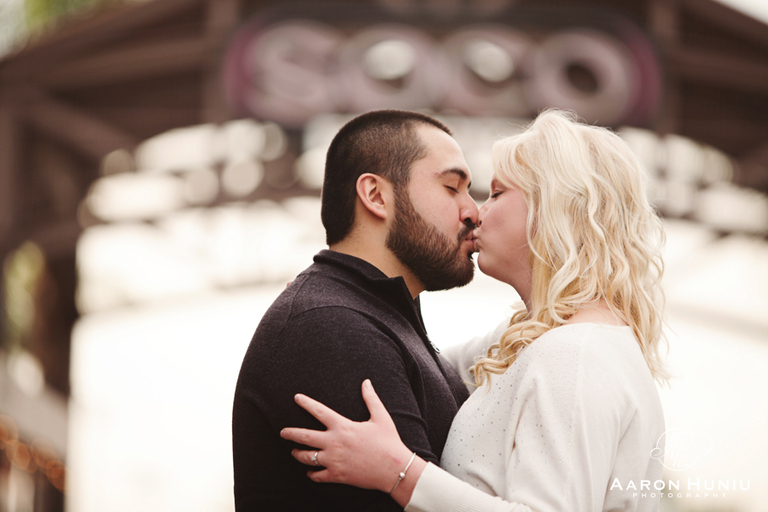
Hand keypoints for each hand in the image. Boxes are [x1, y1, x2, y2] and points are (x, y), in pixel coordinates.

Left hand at [280, 379, 420, 497]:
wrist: (394, 469)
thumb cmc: (389, 442)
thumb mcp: (381, 417)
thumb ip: (371, 398)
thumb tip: (366, 382)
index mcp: (342, 426)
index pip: (318, 411)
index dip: (306, 403)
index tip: (296, 398)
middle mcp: (334, 443)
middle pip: (304, 436)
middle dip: (290, 433)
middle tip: (282, 432)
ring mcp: (333, 460)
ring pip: (307, 457)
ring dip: (298, 454)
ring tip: (294, 452)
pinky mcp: (337, 475)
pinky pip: (317, 475)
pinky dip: (312, 474)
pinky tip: (310, 472)